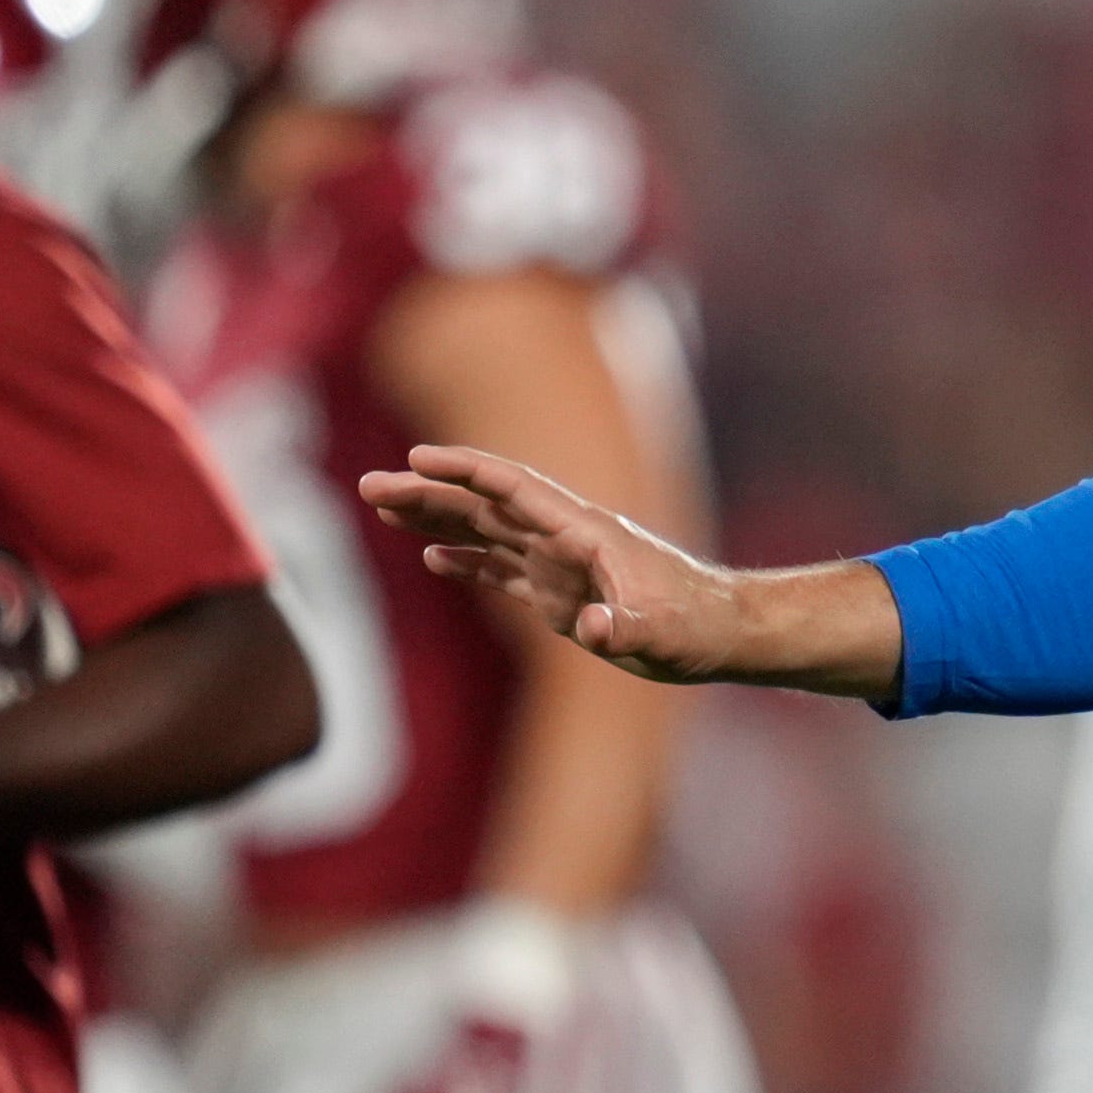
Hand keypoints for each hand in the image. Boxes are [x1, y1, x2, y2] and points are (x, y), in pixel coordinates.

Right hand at [360, 445, 742, 681]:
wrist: (722, 633)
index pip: (514, 489)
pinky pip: (505, 569)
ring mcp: (562, 564)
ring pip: (487, 531)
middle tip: (369, 486)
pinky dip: (468, 562)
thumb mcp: (662, 632)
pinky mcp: (562, 594)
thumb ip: (625, 628)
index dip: (466, 471)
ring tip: (384, 508)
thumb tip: (594, 630)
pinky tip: (434, 557)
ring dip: (437, 519)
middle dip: (429, 492)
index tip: (418, 458)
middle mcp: (566, 538)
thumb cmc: (697, 627)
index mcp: (584, 531)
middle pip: (486, 504)